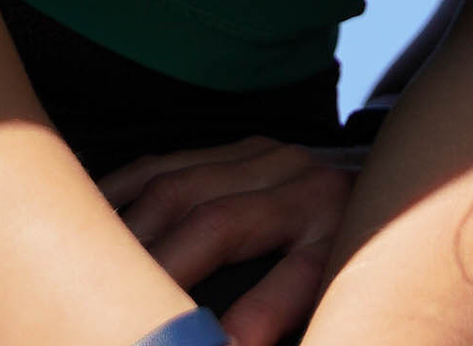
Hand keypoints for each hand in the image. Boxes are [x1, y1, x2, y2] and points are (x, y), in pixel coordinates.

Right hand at [101, 136, 353, 345]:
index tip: (226, 343)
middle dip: (161, 271)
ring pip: (178, 186)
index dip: (256, 317)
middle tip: (118, 310)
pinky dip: (119, 194)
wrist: (387, 204)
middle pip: (217, 223)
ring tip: (85, 276)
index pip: (295, 278)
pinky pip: (164, 163)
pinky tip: (87, 222)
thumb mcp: (333, 298)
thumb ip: (285, 313)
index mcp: (336, 234)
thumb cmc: (346, 273)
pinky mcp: (237, 146)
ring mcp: (268, 156)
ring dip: (126, 234)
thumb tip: (237, 339)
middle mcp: (305, 184)